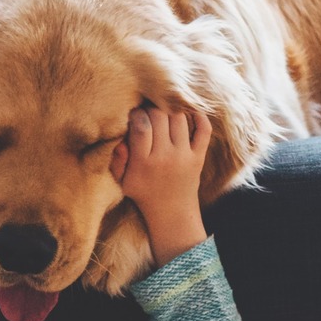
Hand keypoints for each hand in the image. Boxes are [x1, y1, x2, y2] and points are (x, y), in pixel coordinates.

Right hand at [116, 105, 211, 264]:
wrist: (172, 213)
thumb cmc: (143, 192)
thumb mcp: (122, 181)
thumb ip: (116, 159)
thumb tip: (121, 140)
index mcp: (143, 163)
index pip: (141, 126)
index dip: (136, 113)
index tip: (134, 115)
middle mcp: (166, 157)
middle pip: (160, 116)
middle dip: (151, 108)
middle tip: (148, 111)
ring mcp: (185, 156)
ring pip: (179, 117)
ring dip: (170, 109)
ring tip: (163, 112)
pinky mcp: (199, 156)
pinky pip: (204, 129)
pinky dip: (199, 116)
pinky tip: (188, 111)